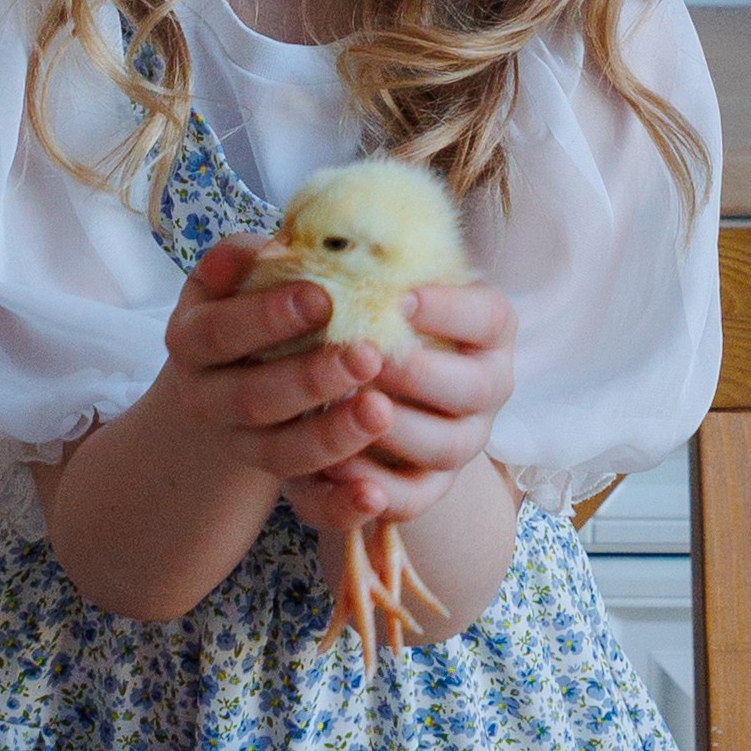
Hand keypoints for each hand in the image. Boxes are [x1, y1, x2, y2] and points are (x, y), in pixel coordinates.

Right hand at [152, 236, 392, 495]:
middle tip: (369, 354)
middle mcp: (206, 400)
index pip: (221, 333)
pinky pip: (307, 502)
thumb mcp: (240, 275)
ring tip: (382, 410)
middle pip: (253, 398)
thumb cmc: (253, 303)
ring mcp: (241, 445)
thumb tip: (271, 246)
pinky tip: (375, 495)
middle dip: (311, 379)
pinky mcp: (279, 481)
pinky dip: (341, 504)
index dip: (267, 318)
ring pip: (281, 454)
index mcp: (190, 341)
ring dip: (333, 435)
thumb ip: (251, 258)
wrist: (239, 371)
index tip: (325, 297)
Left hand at [280, 279, 517, 533]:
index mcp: (484, 330)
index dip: (452, 309)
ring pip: (446, 446)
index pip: (490, 316)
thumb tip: (261, 250)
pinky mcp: (428, 487)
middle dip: (419, 373)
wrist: (354, 391)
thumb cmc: (359, 321)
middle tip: (366, 358)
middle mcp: (486, 387)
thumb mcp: (356, 287)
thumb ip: (331, 266)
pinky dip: (376, 489)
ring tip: (352, 408)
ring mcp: (462, 440)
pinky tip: (335, 466)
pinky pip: (412, 500)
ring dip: (399, 430)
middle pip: (477, 388)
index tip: (400, 299)